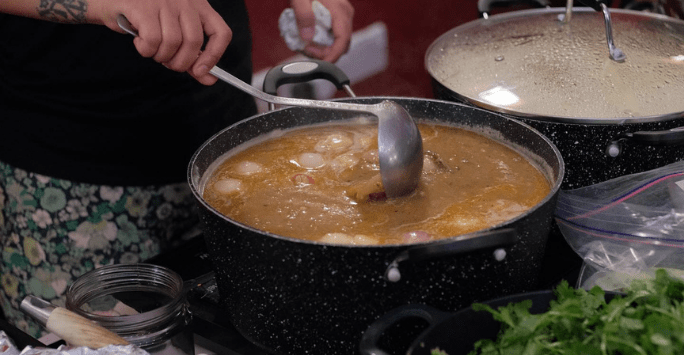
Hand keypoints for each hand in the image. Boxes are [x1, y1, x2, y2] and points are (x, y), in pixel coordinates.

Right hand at [92, 0, 230, 84]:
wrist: (109, 0)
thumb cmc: (144, 18)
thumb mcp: (174, 33)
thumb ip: (193, 56)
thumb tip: (209, 79)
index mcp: (198, 5)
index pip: (221, 33)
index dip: (214, 56)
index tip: (200, 71)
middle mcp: (185, 0)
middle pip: (194, 41)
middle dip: (180, 62)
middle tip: (166, 61)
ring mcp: (164, 1)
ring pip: (172, 42)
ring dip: (160, 55)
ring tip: (151, 48)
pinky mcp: (143, 5)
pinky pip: (152, 40)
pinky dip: (145, 49)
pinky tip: (139, 42)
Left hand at [289, 0, 353, 61]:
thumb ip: (303, 16)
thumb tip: (308, 38)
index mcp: (340, 10)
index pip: (343, 40)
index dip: (334, 55)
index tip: (322, 64)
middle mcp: (346, 13)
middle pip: (343, 43)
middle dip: (327, 53)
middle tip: (308, 50)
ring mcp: (344, 14)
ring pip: (341, 40)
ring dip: (326, 48)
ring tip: (309, 46)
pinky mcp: (339, 15)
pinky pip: (337, 34)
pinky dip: (326, 42)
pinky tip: (312, 39)